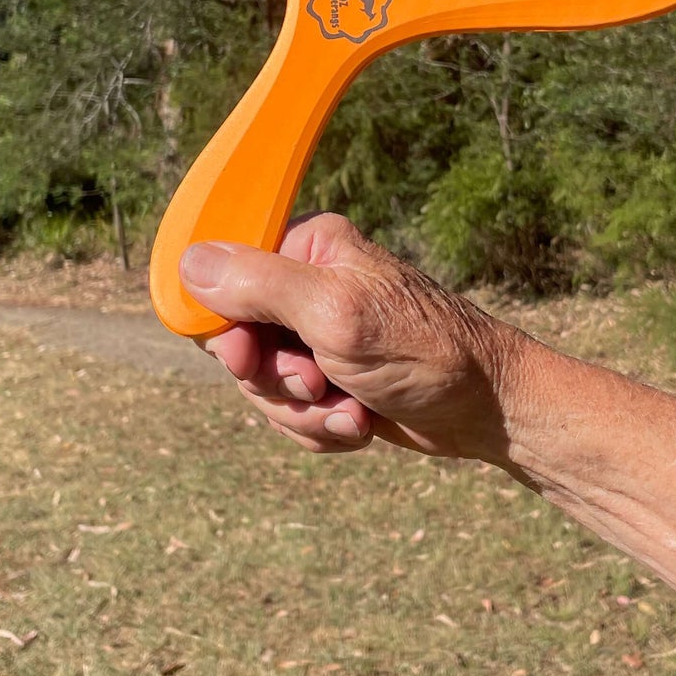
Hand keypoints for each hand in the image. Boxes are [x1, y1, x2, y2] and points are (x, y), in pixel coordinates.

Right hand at [178, 213, 532, 458]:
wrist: (487, 408)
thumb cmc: (424, 350)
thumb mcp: (335, 313)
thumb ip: (259, 285)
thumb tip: (188, 262)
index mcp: (307, 247)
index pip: (222, 279)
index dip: (226, 329)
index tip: (248, 358)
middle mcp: (307, 284)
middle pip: (236, 341)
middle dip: (275, 381)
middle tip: (318, 384)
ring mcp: (317, 334)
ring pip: (261, 386)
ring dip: (303, 413)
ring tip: (351, 409)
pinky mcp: (330, 378)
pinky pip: (290, 413)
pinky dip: (320, 428)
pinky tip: (360, 421)